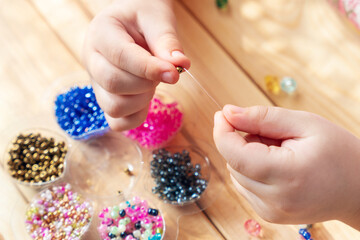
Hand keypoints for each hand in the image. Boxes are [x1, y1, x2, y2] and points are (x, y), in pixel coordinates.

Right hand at [83, 0, 189, 129]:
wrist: (134, 21)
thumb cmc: (144, 16)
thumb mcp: (158, 19)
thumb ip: (167, 41)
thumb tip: (180, 65)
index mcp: (101, 33)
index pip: (121, 56)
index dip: (150, 69)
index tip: (174, 73)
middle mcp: (91, 59)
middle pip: (113, 83)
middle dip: (146, 84)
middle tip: (164, 73)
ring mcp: (96, 83)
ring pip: (113, 107)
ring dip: (142, 101)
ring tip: (152, 82)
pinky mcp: (106, 99)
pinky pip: (117, 122)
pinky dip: (136, 117)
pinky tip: (146, 98)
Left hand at [213, 105, 359, 228]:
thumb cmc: (339, 152)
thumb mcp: (305, 124)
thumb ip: (262, 118)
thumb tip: (228, 113)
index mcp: (286, 176)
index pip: (235, 155)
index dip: (222, 131)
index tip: (223, 114)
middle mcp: (274, 201)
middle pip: (233, 163)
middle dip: (243, 142)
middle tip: (273, 135)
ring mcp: (270, 212)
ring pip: (236, 174)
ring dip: (247, 157)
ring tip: (279, 152)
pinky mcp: (268, 215)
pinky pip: (245, 186)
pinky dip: (252, 170)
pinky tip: (277, 166)